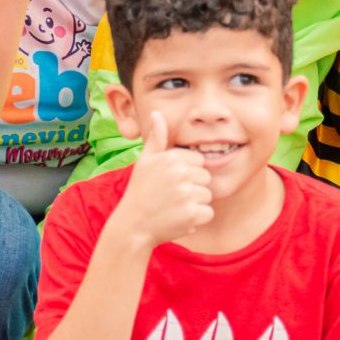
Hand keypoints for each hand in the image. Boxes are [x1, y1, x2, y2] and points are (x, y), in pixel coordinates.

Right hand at [109, 112, 212, 247]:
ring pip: (207, 196)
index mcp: (172, 158)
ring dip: (194, 204)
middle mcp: (180, 173)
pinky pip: (207, 213)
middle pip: (205, 178)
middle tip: (171, 196)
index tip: (170, 182)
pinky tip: (178, 218)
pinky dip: (196, 219)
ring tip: (173, 207)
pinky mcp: (191, 214)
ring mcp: (187, 194)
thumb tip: (157, 113)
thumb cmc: (140, 191)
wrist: (132, 226)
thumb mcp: (145, 161)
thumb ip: (157, 138)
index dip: (187, 173)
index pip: (198, 161)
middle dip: (193, 188)